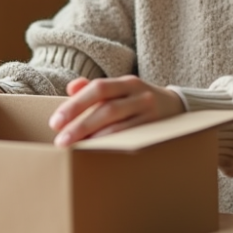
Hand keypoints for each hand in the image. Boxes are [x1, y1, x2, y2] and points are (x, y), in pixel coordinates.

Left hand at [48, 76, 184, 145]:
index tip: (56, 122)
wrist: (177, 107)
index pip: (98, 88)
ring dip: (94, 138)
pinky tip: (97, 150)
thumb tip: (71, 88)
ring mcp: (150, 112)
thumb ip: (95, 88)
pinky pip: (131, 138)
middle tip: (61, 141)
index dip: (76, 105)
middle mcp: (139, 94)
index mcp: (126, 82)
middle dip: (81, 125)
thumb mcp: (120, 89)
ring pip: (119, 125)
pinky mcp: (156, 129)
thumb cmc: (138, 100)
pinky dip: (112, 144)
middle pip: (107, 108)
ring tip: (75, 148)